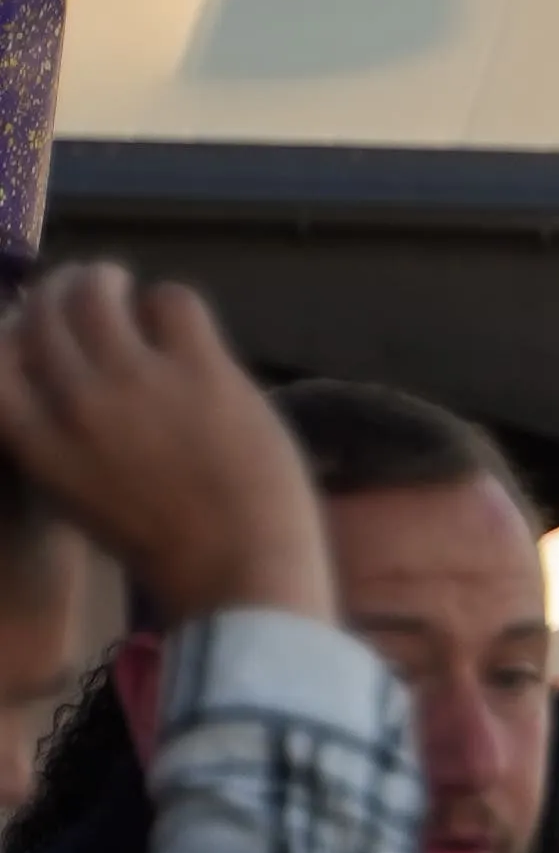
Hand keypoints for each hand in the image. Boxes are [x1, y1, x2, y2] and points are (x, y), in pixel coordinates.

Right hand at [0, 270, 331, 624]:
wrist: (242, 572)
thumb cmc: (168, 550)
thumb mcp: (82, 499)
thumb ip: (62, 441)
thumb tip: (64, 383)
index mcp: (39, 446)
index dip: (8, 332)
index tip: (26, 328)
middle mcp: (74, 404)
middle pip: (43, 314)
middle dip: (58, 291)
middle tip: (82, 288)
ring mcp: (136, 380)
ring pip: (98, 291)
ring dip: (107, 281)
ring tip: (121, 286)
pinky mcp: (199, 369)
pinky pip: (173, 300)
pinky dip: (171, 302)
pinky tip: (183, 329)